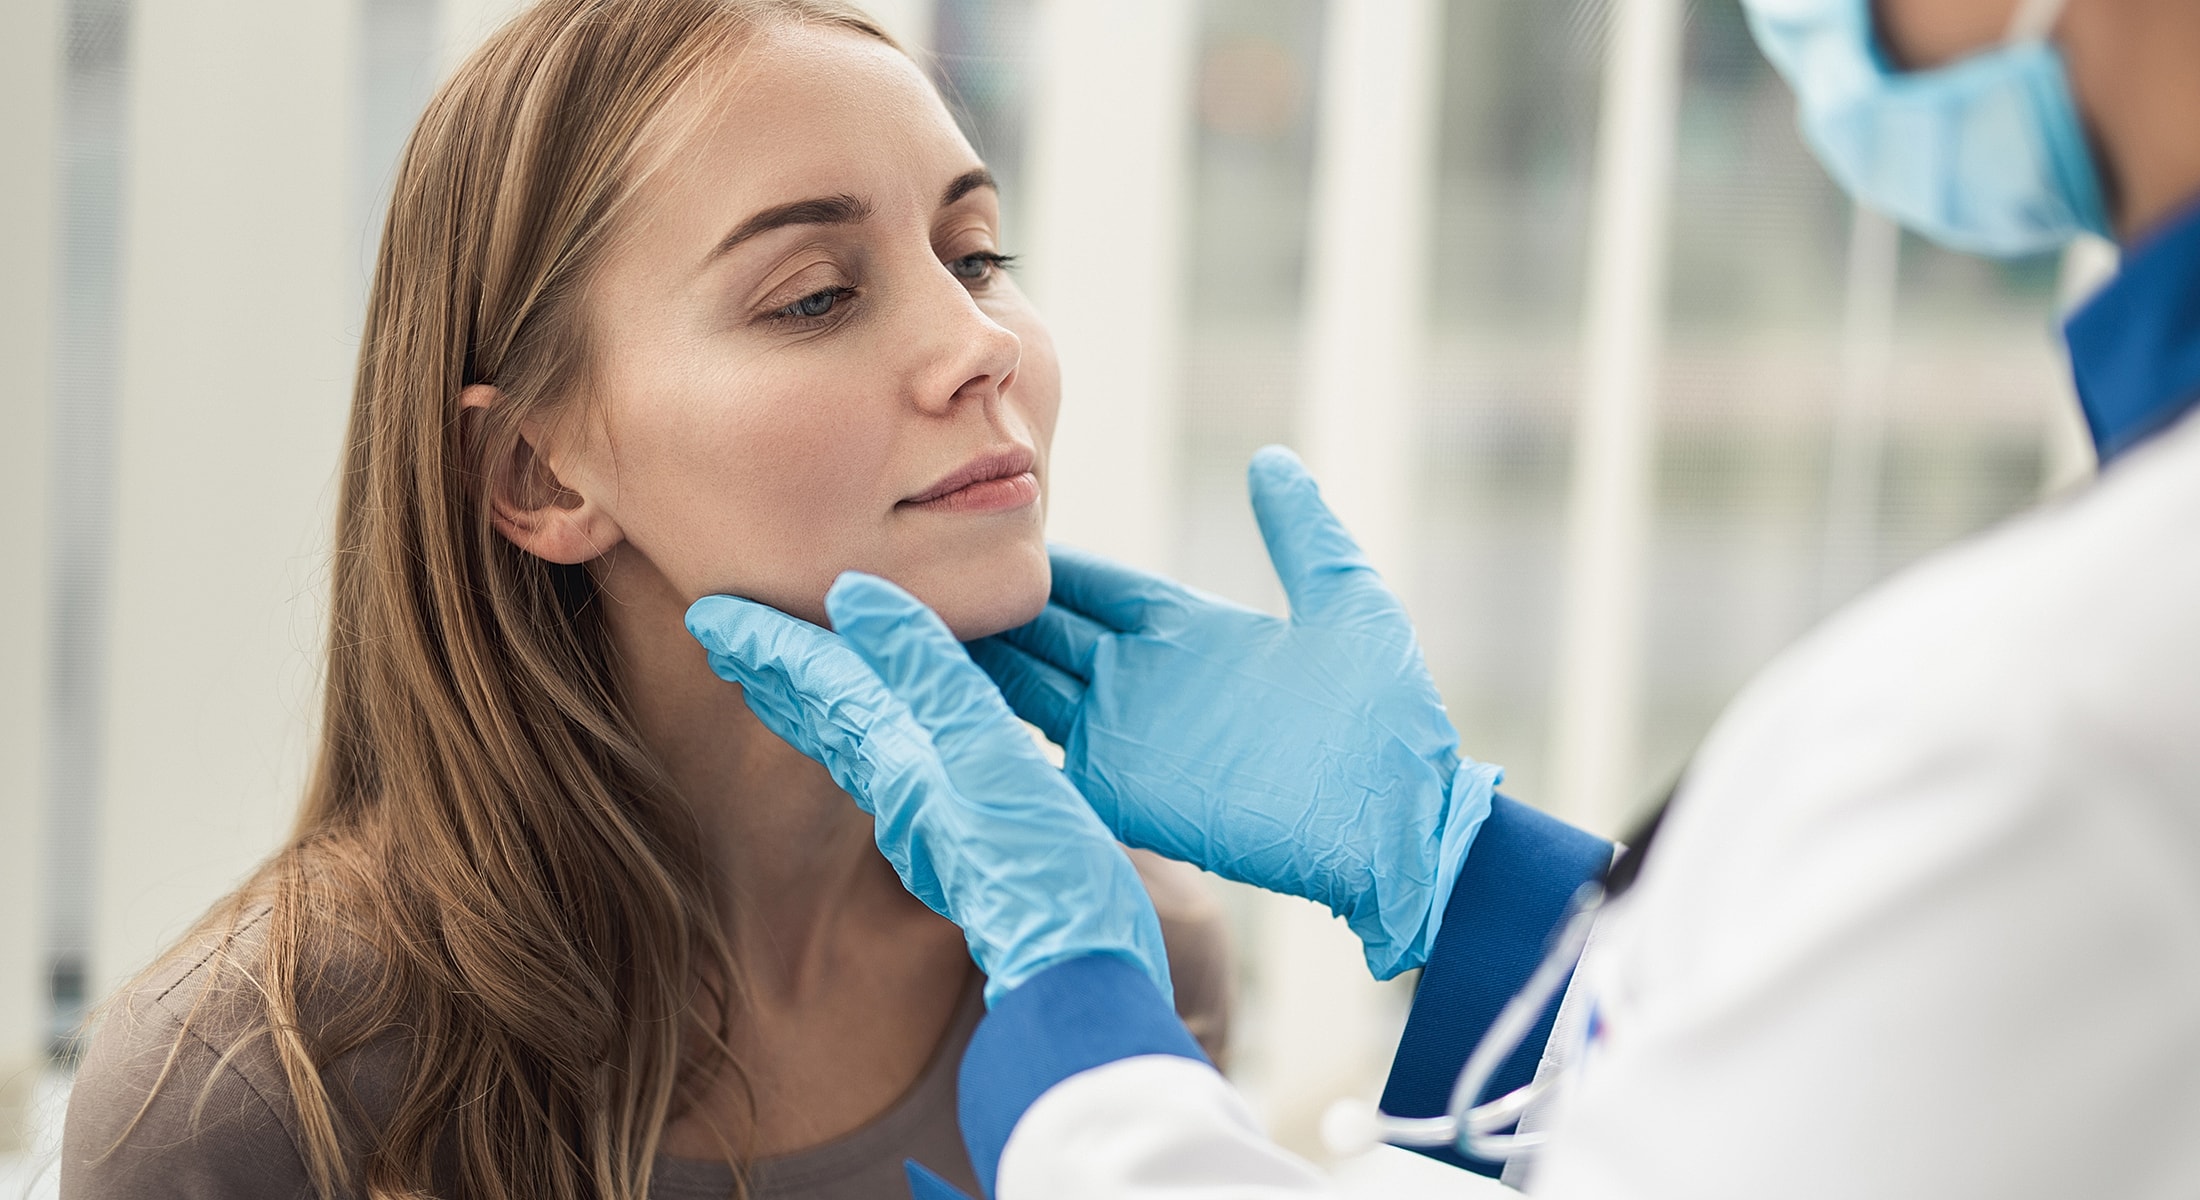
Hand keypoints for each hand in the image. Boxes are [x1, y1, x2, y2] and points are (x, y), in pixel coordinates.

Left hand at [685, 574, 1172, 1006]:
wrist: (1073, 969)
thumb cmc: (1042, 861)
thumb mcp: (990, 749)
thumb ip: (926, 670)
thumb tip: (852, 595)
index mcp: (899, 758)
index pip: (819, 683)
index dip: (769, 643)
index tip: (708, 616)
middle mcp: (899, 790)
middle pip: (823, 718)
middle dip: (775, 672)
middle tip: (723, 640)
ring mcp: (924, 824)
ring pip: (852, 747)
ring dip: (812, 704)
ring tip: (782, 679)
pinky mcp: (955, 848)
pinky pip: (890, 773)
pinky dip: (865, 739)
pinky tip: (879, 745)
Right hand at [967, 446, 1498, 978]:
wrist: (1398, 825)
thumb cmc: (1388, 718)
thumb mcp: (1349, 604)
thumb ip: (1302, 531)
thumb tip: (1270, 459)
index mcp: (1191, 631)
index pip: (1096, 586)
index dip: (1046, 562)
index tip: (983, 523)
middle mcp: (1146, 681)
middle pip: (1046, 632)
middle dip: (989, 605)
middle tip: (917, 568)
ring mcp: (1129, 739)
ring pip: (1026, 688)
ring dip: (974, 661)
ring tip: (906, 623)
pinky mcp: (1122, 796)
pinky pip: (1038, 761)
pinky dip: (987, 736)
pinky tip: (936, 704)